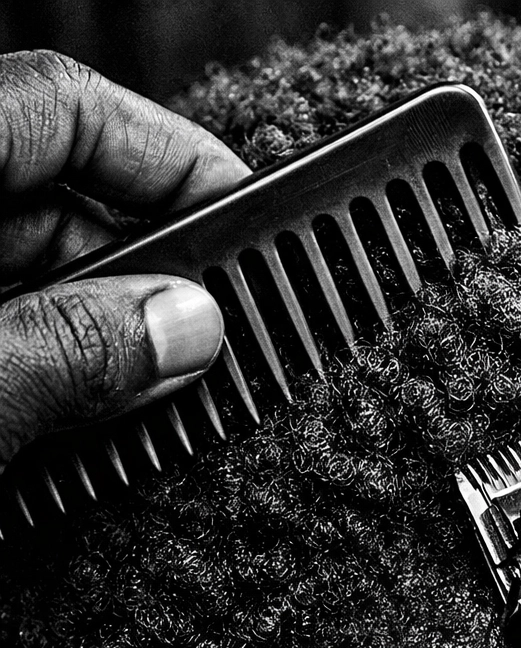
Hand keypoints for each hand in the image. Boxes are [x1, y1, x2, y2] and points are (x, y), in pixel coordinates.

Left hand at [0, 50, 249, 470]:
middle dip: (149, 273)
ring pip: (35, 276)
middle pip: (56, 201)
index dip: (169, 151)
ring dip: (107, 337)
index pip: (61, 108)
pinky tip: (97, 420)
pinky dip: (57, 369)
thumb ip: (67, 353)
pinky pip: (10, 330)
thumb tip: (188, 327)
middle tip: (217, 337)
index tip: (252, 214)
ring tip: (163, 400)